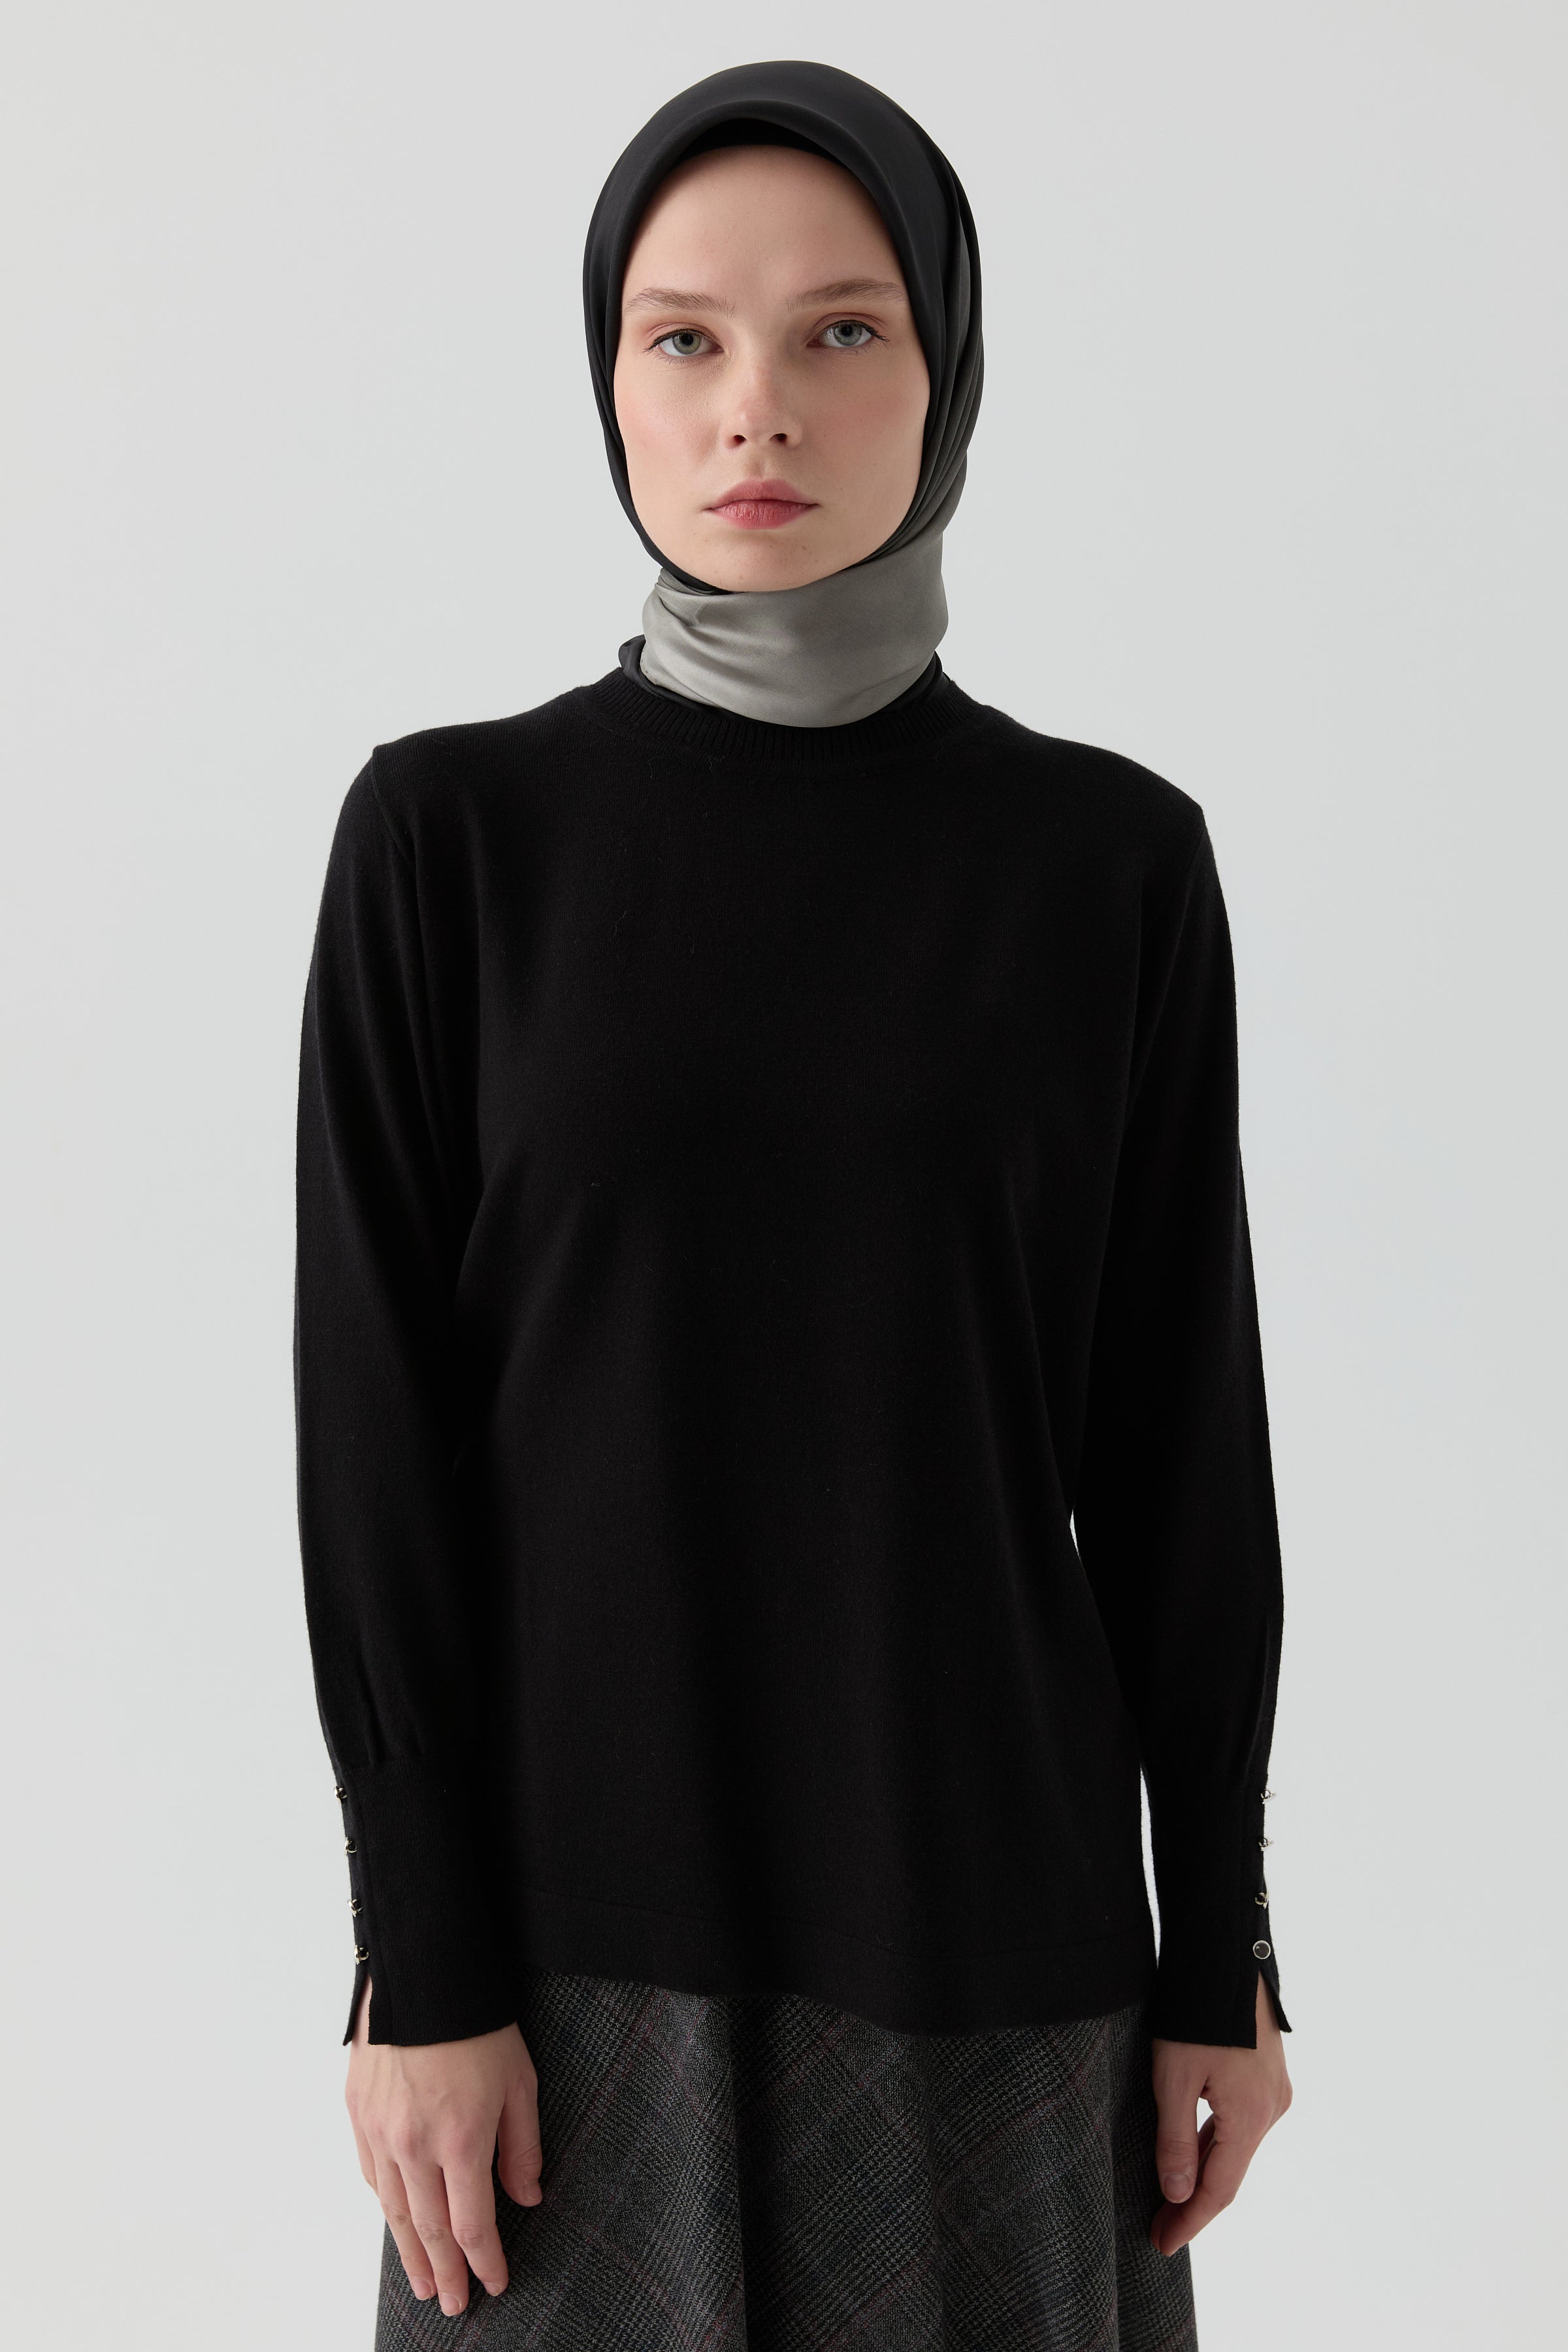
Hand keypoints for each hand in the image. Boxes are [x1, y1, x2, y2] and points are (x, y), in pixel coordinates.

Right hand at [346, 1976, 543, 2315]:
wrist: (423, 1971)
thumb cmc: (478, 2022)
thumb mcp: (520, 2081)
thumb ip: (522, 2146)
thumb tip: (526, 2197)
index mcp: (460, 2140)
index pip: (472, 2224)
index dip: (485, 2260)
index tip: (494, 2282)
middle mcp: (414, 2145)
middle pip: (430, 2229)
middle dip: (446, 2271)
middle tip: (454, 2303)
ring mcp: (380, 2131)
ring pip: (395, 2210)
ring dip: (410, 2252)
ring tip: (424, 2282)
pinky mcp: (357, 2112)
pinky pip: (371, 2174)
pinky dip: (386, 2205)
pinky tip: (397, 2221)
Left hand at [1148, 1971, 1290, 2256]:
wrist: (1225, 1950)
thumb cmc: (1193, 2010)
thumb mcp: (1172, 2077)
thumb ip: (1175, 2140)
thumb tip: (1177, 2195)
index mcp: (1251, 2117)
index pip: (1219, 2189)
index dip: (1189, 2221)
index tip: (1161, 2244)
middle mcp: (1272, 2109)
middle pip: (1231, 2171)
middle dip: (1193, 2203)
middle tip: (1158, 2229)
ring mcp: (1274, 2090)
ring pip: (1237, 2147)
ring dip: (1205, 2173)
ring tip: (1171, 2200)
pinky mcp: (1269, 2073)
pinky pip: (1242, 2122)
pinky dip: (1217, 2143)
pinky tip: (1195, 2152)